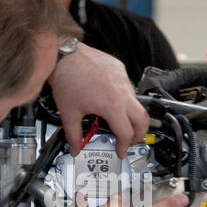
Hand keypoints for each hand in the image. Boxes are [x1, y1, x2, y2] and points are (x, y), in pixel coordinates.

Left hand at [49, 42, 148, 156]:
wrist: (63, 55)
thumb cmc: (66, 78)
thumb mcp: (68, 113)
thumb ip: (73, 135)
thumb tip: (74, 147)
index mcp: (111, 106)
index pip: (126, 133)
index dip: (124, 147)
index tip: (121, 150)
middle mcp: (122, 92)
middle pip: (143, 120)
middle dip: (139, 134)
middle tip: (131, 140)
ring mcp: (123, 79)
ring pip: (137, 103)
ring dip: (131, 115)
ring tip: (119, 120)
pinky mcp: (120, 69)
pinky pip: (129, 87)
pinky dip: (124, 98)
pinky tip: (112, 100)